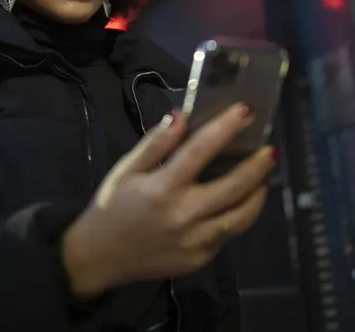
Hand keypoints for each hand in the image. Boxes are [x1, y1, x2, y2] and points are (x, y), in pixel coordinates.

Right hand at [62, 103, 274, 297]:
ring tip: (266, 176)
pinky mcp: (200, 260)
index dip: (225, 128)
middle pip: (233, 187)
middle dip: (257, 166)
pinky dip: (241, 215)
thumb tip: (180, 116)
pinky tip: (245, 201)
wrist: (99, 258)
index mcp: (162, 188)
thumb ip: (155, 143)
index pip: (200, 150)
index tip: (246, 110)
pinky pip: (228, 235)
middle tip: (272, 149)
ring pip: (240, 217)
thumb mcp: (126, 169)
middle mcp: (183, 215)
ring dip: (258, 194)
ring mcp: (195, 242)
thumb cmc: (111, 206)